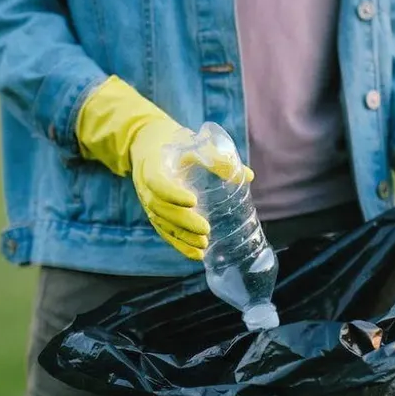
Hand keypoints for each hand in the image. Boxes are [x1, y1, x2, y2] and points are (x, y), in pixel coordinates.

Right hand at [130, 119, 252, 259]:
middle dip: (183, 222)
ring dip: (182, 237)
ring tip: (203, 246)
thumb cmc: (174, 141)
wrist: (148, 143)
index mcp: (152, 166)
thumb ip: (218, 158)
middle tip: (205, 230)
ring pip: (162, 223)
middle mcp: (145, 187)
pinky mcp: (154, 213)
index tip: (193, 201)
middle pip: (161, 208)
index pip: (157, 183)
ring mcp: (148, 202)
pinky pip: (164, 231)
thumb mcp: (192, 142)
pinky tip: (196, 254)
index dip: (173, 194)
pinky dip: (178, 244)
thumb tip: (249, 176)